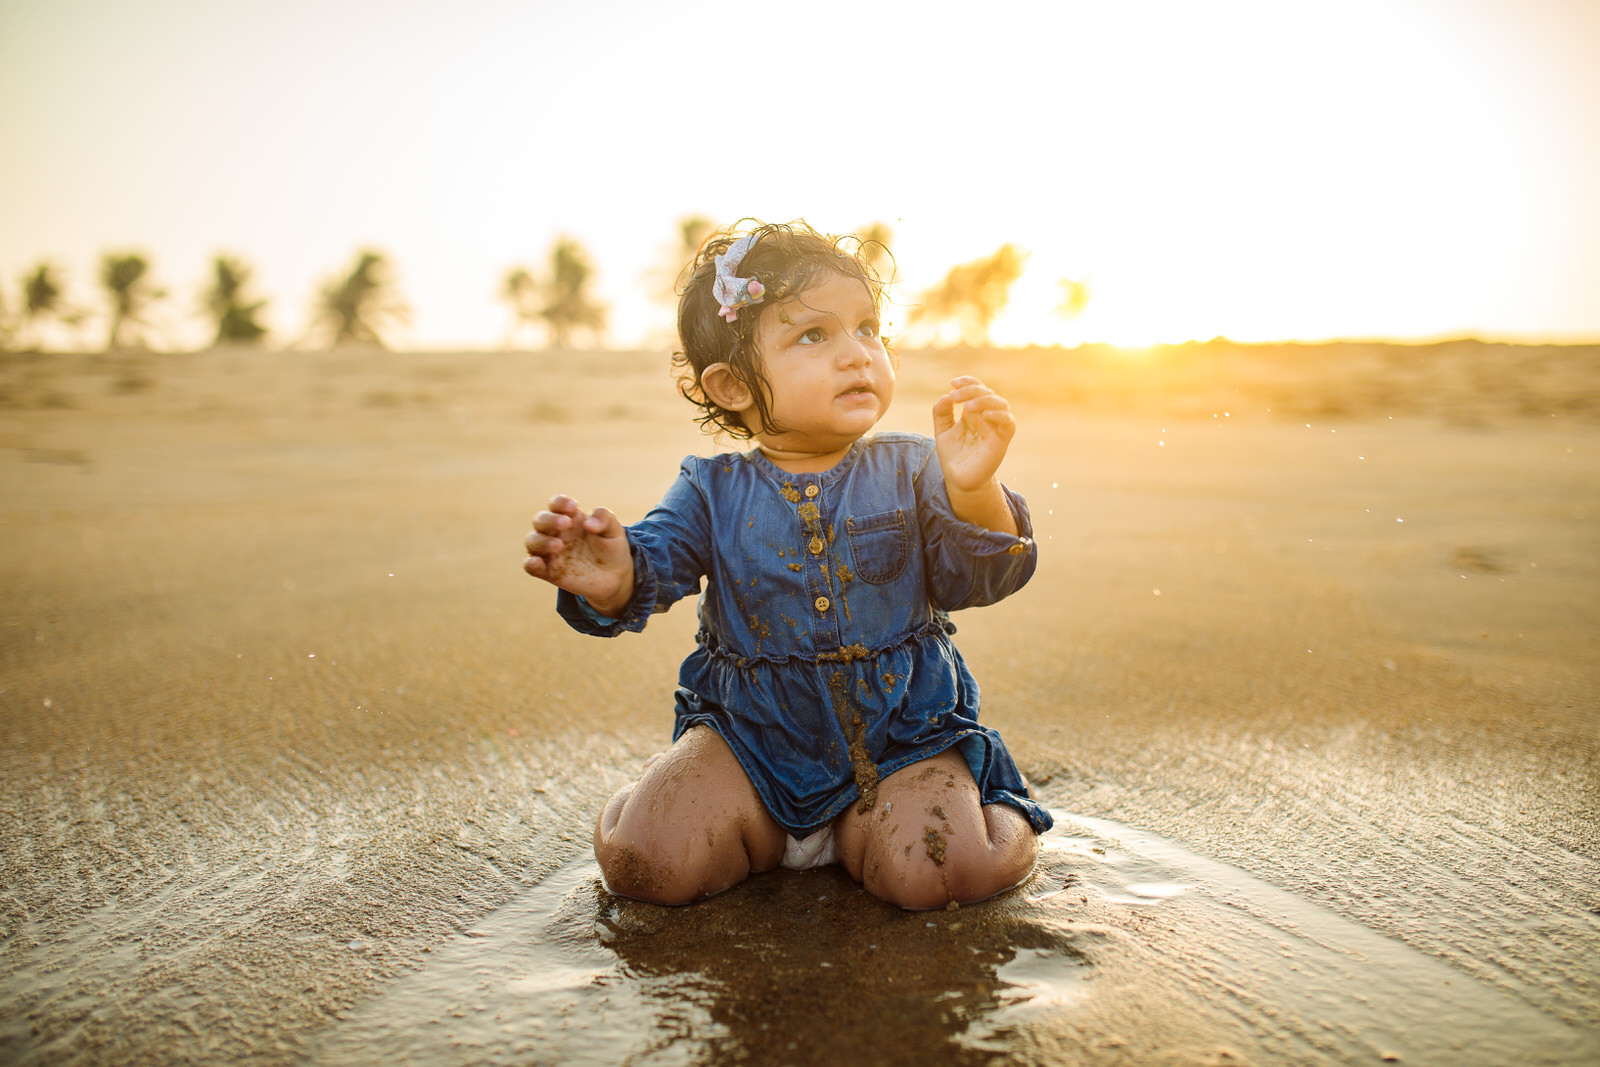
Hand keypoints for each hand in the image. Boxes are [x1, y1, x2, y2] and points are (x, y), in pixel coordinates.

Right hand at [523, 495, 633, 613]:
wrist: (615, 577)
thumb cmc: (611, 548)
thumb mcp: (614, 530)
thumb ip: (604, 519)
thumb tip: (588, 523)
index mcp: (570, 518)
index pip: (556, 504)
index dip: (560, 503)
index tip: (574, 507)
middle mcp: (556, 532)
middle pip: (540, 520)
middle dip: (550, 520)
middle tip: (566, 524)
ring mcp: (550, 552)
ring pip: (532, 541)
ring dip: (541, 541)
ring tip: (559, 546)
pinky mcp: (549, 572)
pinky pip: (531, 566)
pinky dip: (530, 563)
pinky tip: (536, 562)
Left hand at [932, 376, 1016, 493]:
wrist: (958, 479)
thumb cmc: (953, 455)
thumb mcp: (942, 431)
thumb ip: (941, 413)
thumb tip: (944, 397)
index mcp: (974, 412)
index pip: (977, 388)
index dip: (968, 382)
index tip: (952, 383)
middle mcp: (987, 417)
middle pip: (988, 393)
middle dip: (971, 391)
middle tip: (955, 397)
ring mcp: (995, 428)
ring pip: (1001, 404)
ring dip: (985, 401)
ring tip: (967, 407)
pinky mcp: (1001, 441)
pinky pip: (1009, 423)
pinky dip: (1000, 416)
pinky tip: (985, 415)